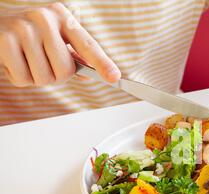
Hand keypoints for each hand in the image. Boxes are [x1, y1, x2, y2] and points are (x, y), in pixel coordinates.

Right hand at [0, 2, 119, 86]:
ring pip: (44, 77)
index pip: (88, 45)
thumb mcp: (55, 39)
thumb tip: (94, 74)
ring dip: (36, 78)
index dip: (102, 64)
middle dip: (56, 76)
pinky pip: (23, 78)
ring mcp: (24, 28)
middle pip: (65, 71)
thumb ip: (75, 56)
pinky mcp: (4, 40)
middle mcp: (44, 18)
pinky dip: (19, 78)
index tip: (114, 78)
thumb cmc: (29, 36)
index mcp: (63, 17)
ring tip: (27, 60)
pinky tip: (14, 61)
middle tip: (43, 63)